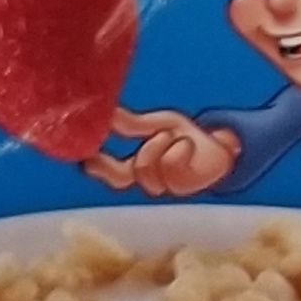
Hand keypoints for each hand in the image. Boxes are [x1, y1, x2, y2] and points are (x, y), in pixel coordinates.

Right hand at [84, 106, 240, 198]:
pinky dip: (176, 149)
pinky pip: (168, 165)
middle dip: (105, 166)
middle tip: (93, 155)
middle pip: (117, 178)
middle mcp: (146, 179)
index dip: (91, 163)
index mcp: (137, 164)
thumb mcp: (159, 124)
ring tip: (172, 135)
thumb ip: (134, 124)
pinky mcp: (181, 187)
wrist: (222, 148)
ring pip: (143, 165)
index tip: (78, 152)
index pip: (107, 169)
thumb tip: (107, 113)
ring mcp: (163, 185)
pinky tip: (185, 145)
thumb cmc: (189, 138)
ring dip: (157, 144)